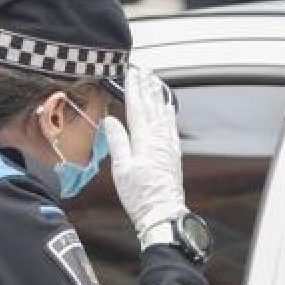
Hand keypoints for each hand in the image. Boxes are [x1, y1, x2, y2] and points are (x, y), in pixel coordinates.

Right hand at [104, 67, 187, 240]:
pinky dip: (169, 113)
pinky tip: (169, 107)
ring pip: (163, 114)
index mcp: (144, 140)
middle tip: (144, 71)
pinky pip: (171, 127)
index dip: (134, 88)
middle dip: (147, 87)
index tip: (132, 73)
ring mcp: (168, 146)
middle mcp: (159, 139)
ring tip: (156, 82)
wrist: (163, 213)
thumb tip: (111, 120)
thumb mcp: (121, 168)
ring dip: (158, 96)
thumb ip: (117, 141)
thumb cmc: (141, 196)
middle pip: (152, 106)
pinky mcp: (173, 154)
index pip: (138, 107)